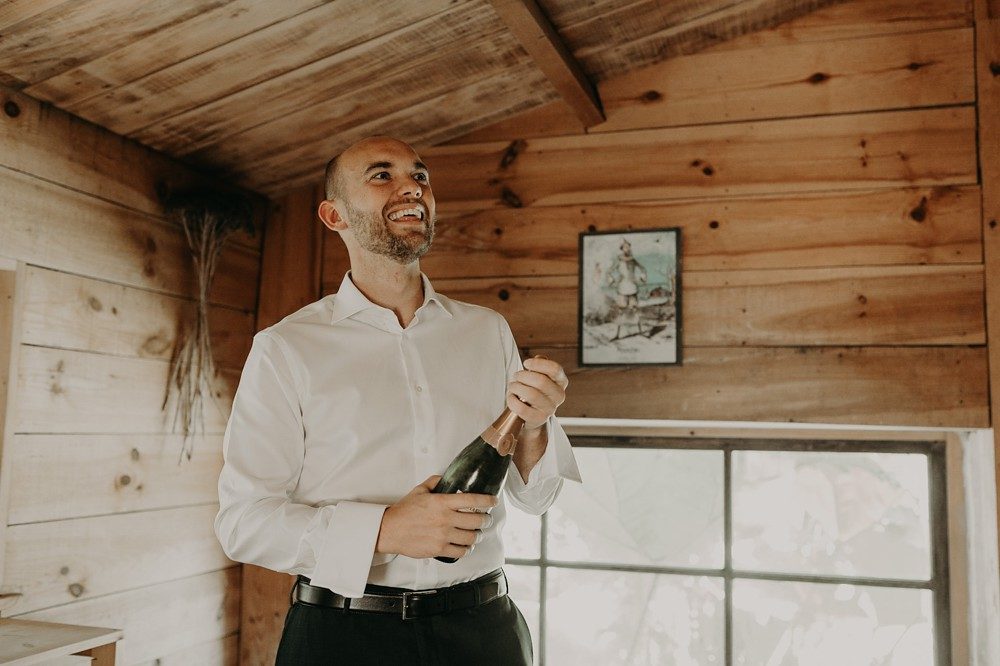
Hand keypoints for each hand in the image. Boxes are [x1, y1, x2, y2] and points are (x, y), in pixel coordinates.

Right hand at [375, 476, 496, 559]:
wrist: (389, 530)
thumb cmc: (404, 511)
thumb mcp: (419, 491)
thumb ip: (435, 482)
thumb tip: (445, 477)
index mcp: (442, 502)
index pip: (472, 500)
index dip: (487, 501)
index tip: (494, 502)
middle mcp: (445, 519)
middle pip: (477, 520)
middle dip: (485, 520)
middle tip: (485, 519)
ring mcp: (443, 535)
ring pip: (471, 537)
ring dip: (477, 535)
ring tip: (476, 533)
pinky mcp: (439, 549)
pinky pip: (460, 551)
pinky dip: (466, 549)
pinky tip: (466, 545)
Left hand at [507, 357, 568, 430]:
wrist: (531, 416)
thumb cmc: (534, 391)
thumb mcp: (540, 377)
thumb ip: (540, 367)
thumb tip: (538, 358)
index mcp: (561, 382)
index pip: (554, 369)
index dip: (538, 364)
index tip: (526, 363)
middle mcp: (559, 396)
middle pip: (541, 381)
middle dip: (523, 376)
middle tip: (516, 376)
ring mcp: (550, 409)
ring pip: (531, 394)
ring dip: (516, 387)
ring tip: (512, 387)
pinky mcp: (539, 419)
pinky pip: (522, 408)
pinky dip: (512, 400)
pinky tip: (511, 397)